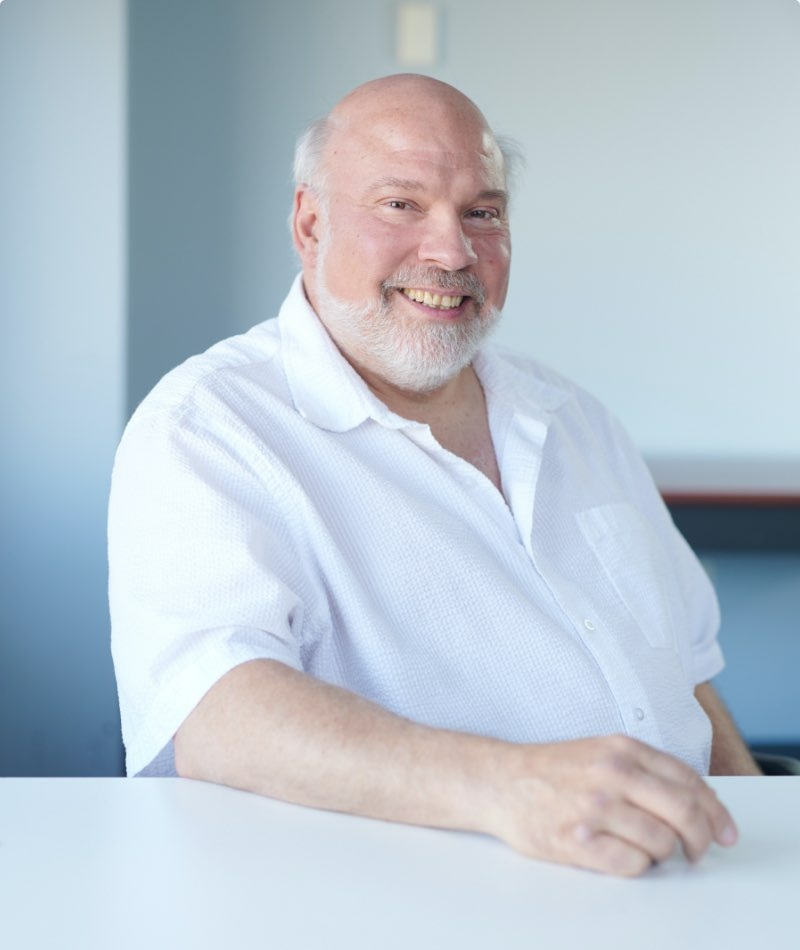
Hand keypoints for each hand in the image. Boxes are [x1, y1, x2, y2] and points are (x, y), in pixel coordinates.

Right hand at [488, 735, 737, 875]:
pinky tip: (621, 855)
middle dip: (701, 839)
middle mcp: (612, 774)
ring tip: (644, 849)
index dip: (715, 811)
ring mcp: (594, 808)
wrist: (499, 781)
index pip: (689, 781)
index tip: (725, 831)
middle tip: (698, 852)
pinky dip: (636, 867)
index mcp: (622, 749)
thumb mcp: (602, 751)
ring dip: (662, 855)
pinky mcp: (577, 841)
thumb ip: (645, 769)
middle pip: (684, 812)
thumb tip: (697, 801)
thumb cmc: (552, 770)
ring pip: (662, 843)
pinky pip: (632, 865)